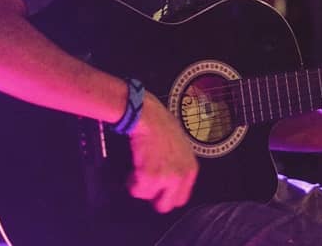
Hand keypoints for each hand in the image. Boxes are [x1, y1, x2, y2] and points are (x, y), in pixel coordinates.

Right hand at [126, 93, 198, 212]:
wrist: (149, 116)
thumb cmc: (162, 125)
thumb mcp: (181, 147)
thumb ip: (179, 165)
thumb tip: (169, 179)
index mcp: (190, 169)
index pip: (181, 198)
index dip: (166, 194)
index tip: (158, 188)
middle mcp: (180, 176)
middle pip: (165, 205)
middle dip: (153, 196)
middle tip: (146, 184)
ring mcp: (165, 177)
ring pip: (147, 196)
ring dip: (140, 186)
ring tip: (139, 170)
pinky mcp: (149, 176)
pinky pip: (136, 190)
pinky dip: (131, 182)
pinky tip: (134, 168)